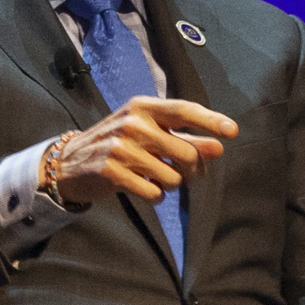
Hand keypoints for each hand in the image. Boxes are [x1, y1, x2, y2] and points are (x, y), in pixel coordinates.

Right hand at [54, 97, 238, 206]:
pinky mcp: (111, 171)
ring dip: (172, 185)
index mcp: (143, 107)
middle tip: (187, 175)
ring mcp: (120, 147)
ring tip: (157, 180)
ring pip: (173, 177)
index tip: (233, 131)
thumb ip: (184, 140)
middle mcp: (132, 122)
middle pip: (187, 153)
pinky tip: (145, 190)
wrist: (70, 163)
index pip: (184, 111)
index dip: (211, 121)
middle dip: (194, 171)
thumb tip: (219, 147)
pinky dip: (156, 196)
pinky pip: (153, 193)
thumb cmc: (119, 145)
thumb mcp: (150, 135)